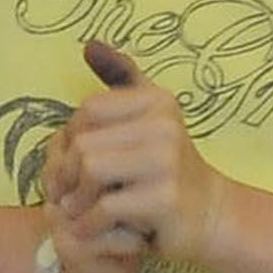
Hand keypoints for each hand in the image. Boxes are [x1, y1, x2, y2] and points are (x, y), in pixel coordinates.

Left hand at [44, 45, 225, 266]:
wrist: (211, 214)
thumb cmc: (167, 167)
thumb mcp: (150, 114)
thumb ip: (122, 78)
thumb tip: (89, 45)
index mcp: (156, 100)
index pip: (88, 110)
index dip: (68, 137)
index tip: (65, 163)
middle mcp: (164, 124)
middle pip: (84, 141)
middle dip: (64, 172)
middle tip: (61, 193)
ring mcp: (167, 161)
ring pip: (90, 169)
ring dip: (73, 197)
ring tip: (74, 209)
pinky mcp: (165, 198)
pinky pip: (105, 206)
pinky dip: (88, 221)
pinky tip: (88, 227)